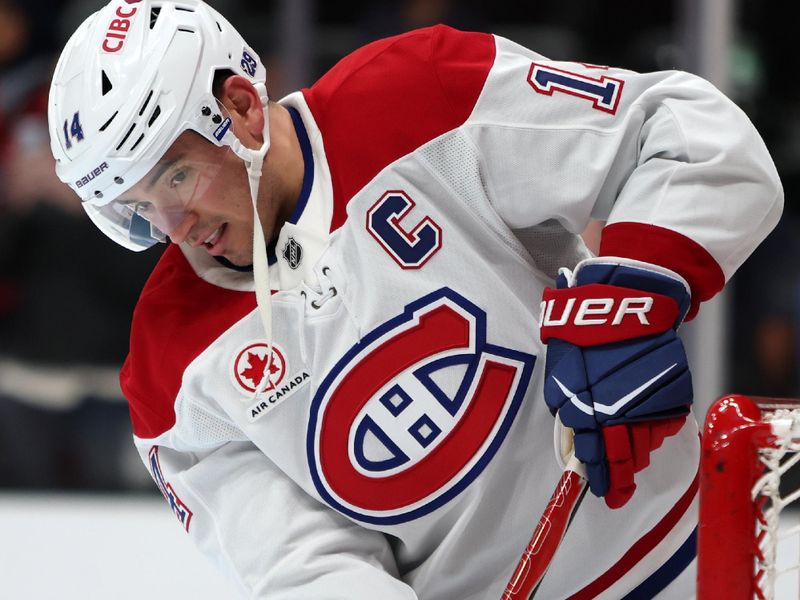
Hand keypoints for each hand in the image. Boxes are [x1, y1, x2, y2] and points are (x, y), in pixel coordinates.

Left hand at [540, 257, 692, 507]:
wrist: (629, 300)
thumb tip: (572, 431)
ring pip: (645, 444)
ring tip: (629, 463)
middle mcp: (621, 414)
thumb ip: (565, 403)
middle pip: (623, 458)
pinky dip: (654, 431)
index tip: (601, 491)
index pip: (594, 456)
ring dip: (635, 455)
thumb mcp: (560, 368)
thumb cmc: (583, 328)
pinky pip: (664, 424)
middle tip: (617, 493)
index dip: (599, 477)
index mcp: (587, 410)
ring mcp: (650, 405)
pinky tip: (645, 433)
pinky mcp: (673, 394)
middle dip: (619, 477)